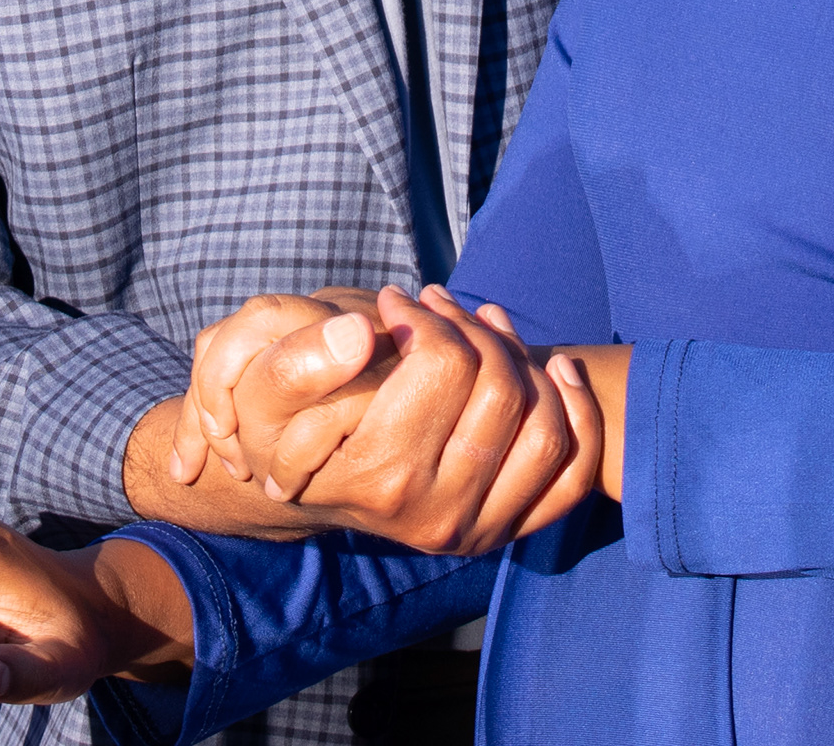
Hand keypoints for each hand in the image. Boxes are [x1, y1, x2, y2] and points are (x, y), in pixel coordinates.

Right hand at [142, 284, 603, 553]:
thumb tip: (358, 332)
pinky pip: (573, 473)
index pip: (444, 367)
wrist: (304, 483)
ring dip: (522, 358)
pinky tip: (554, 369)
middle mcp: (436, 514)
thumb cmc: (283, 425)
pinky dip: (576, 414)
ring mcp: (477, 529)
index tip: (395, 303)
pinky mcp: (506, 530)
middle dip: (473, 329)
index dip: (424, 318)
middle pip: (501, 389)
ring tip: (482, 326)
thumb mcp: (257, 391)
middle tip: (437, 308)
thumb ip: (296, 362)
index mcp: (381, 476)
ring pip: (545, 426)